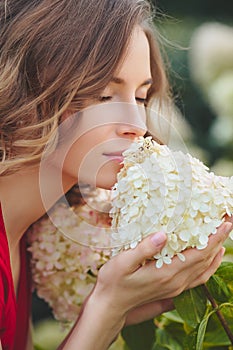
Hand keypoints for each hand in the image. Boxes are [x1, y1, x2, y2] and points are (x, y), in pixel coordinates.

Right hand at [93, 216, 232, 323]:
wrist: (111, 305)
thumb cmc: (113, 282)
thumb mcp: (123, 262)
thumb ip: (143, 248)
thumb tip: (163, 234)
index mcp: (166, 273)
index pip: (198, 254)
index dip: (213, 238)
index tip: (225, 223)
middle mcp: (175, 282)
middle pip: (205, 261)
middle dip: (219, 240)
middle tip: (228, 222)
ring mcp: (176, 288)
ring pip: (204, 270)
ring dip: (216, 253)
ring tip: (223, 236)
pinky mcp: (173, 290)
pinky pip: (199, 278)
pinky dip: (209, 266)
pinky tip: (211, 258)